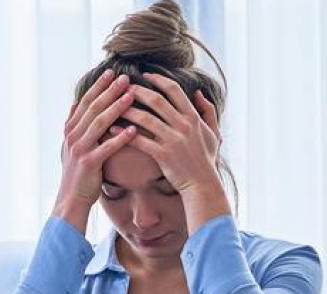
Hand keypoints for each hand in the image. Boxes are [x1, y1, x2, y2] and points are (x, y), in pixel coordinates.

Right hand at [55, 69, 138, 209]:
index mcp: (70, 129)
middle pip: (93, 108)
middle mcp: (73, 136)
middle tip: (125, 77)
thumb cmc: (77, 173)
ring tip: (131, 95)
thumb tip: (74, 104)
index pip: (85, 102)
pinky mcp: (89, 163)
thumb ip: (73, 125)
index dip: (98, 86)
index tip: (111, 72)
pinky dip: (120, 138)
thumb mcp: (69, 146)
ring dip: (116, 108)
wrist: (71, 199)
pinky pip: (107, 147)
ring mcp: (80, 149)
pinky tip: (133, 129)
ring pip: (99, 123)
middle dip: (109, 91)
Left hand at [107, 72, 221, 193]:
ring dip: (127, 110)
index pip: (174, 90)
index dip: (158, 79)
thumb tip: (198, 92)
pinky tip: (113, 129)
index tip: (145, 74)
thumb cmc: (206, 160)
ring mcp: (173, 140)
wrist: (203, 185)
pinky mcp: (163, 155)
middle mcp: (183, 126)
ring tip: (114, 105)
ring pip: (145, 118)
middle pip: (156, 100)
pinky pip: (140, 141)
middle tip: (123, 86)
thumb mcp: (214, 133)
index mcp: (193, 117)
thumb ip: (208, 111)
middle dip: (138, 90)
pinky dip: (125, 134)